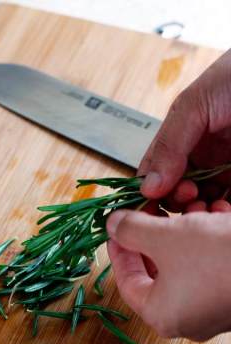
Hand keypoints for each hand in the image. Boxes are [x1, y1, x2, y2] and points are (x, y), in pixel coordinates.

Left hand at [107, 209, 230, 340]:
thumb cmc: (220, 257)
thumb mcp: (166, 237)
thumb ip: (131, 230)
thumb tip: (112, 225)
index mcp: (161, 314)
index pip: (126, 281)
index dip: (119, 249)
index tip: (118, 226)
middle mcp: (186, 318)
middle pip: (157, 268)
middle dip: (157, 232)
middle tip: (156, 209)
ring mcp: (213, 308)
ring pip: (186, 261)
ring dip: (186, 229)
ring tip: (196, 205)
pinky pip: (211, 264)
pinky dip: (209, 238)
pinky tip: (220, 215)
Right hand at [139, 49, 230, 212]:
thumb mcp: (193, 106)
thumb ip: (169, 145)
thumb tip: (147, 187)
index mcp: (179, 142)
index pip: (153, 174)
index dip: (146, 194)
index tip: (144, 209)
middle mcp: (200, 159)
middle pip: (175, 194)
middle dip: (175, 201)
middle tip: (186, 195)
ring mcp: (223, 172)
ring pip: (201, 204)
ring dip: (198, 211)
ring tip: (203, 205)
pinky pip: (227, 204)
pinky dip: (220, 212)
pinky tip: (220, 208)